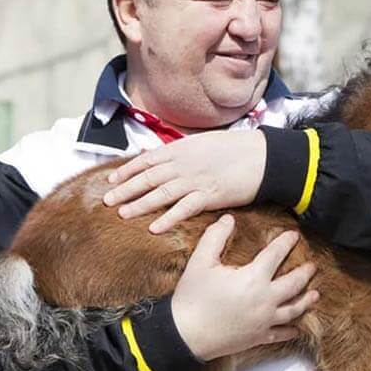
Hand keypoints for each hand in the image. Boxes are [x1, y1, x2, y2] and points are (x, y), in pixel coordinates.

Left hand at [103, 130, 266, 232]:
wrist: (263, 156)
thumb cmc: (239, 149)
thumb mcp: (206, 142)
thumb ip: (185, 151)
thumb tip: (169, 157)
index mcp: (182, 148)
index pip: (147, 160)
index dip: (127, 170)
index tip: (112, 179)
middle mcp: (183, 164)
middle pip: (147, 178)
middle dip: (125, 189)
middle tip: (107, 201)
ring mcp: (195, 180)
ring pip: (159, 194)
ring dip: (139, 204)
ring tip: (122, 214)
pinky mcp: (209, 195)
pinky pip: (183, 209)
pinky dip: (167, 219)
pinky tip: (153, 227)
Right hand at [171, 215, 317, 360]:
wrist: (184, 335)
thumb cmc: (192, 298)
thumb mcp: (200, 263)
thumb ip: (215, 238)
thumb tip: (228, 219)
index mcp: (253, 278)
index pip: (276, 255)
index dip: (285, 242)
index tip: (293, 235)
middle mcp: (265, 300)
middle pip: (294, 283)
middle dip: (305, 272)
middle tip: (312, 266)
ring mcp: (264, 320)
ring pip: (294, 309)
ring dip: (306, 300)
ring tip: (315, 294)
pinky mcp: (259, 337)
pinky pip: (280, 333)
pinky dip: (291, 330)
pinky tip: (298, 328)